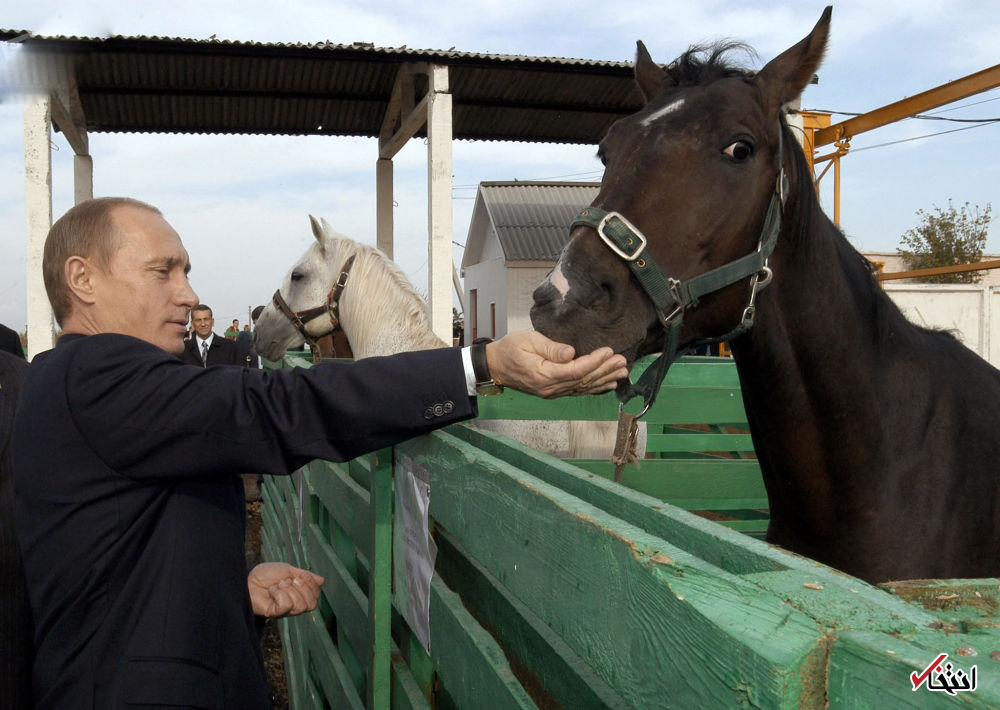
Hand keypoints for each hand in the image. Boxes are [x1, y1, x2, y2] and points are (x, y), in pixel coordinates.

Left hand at [248, 562, 324, 617]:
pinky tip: (272, 591)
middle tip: (288, 580)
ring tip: (279, 585)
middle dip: (302, 588)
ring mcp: (285, 610)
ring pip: (300, 606)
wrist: (248, 578)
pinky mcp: (275, 613)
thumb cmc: (267, 574)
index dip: (311, 583)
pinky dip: (280, 594)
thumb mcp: (289, 570)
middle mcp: (295, 604)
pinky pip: (287, 606)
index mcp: (300, 594)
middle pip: (312, 604)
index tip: (299, 575)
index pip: (316, 595)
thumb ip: (305, 576)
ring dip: (289, 590)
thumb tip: (322, 581)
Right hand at [485, 331, 628, 398]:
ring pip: (583, 387)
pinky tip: (608, 384)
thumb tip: (571, 353)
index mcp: (544, 375)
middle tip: (623, 362)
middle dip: (605, 370)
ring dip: (604, 380)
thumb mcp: (528, 340)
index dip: (594, 362)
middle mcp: (550, 388)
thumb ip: (551, 348)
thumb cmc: (510, 349)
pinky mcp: (553, 392)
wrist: (495, 366)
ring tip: (622, 373)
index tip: (609, 351)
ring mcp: (552, 392)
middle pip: (583, 380)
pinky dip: (594, 388)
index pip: (576, 370)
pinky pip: (577, 391)